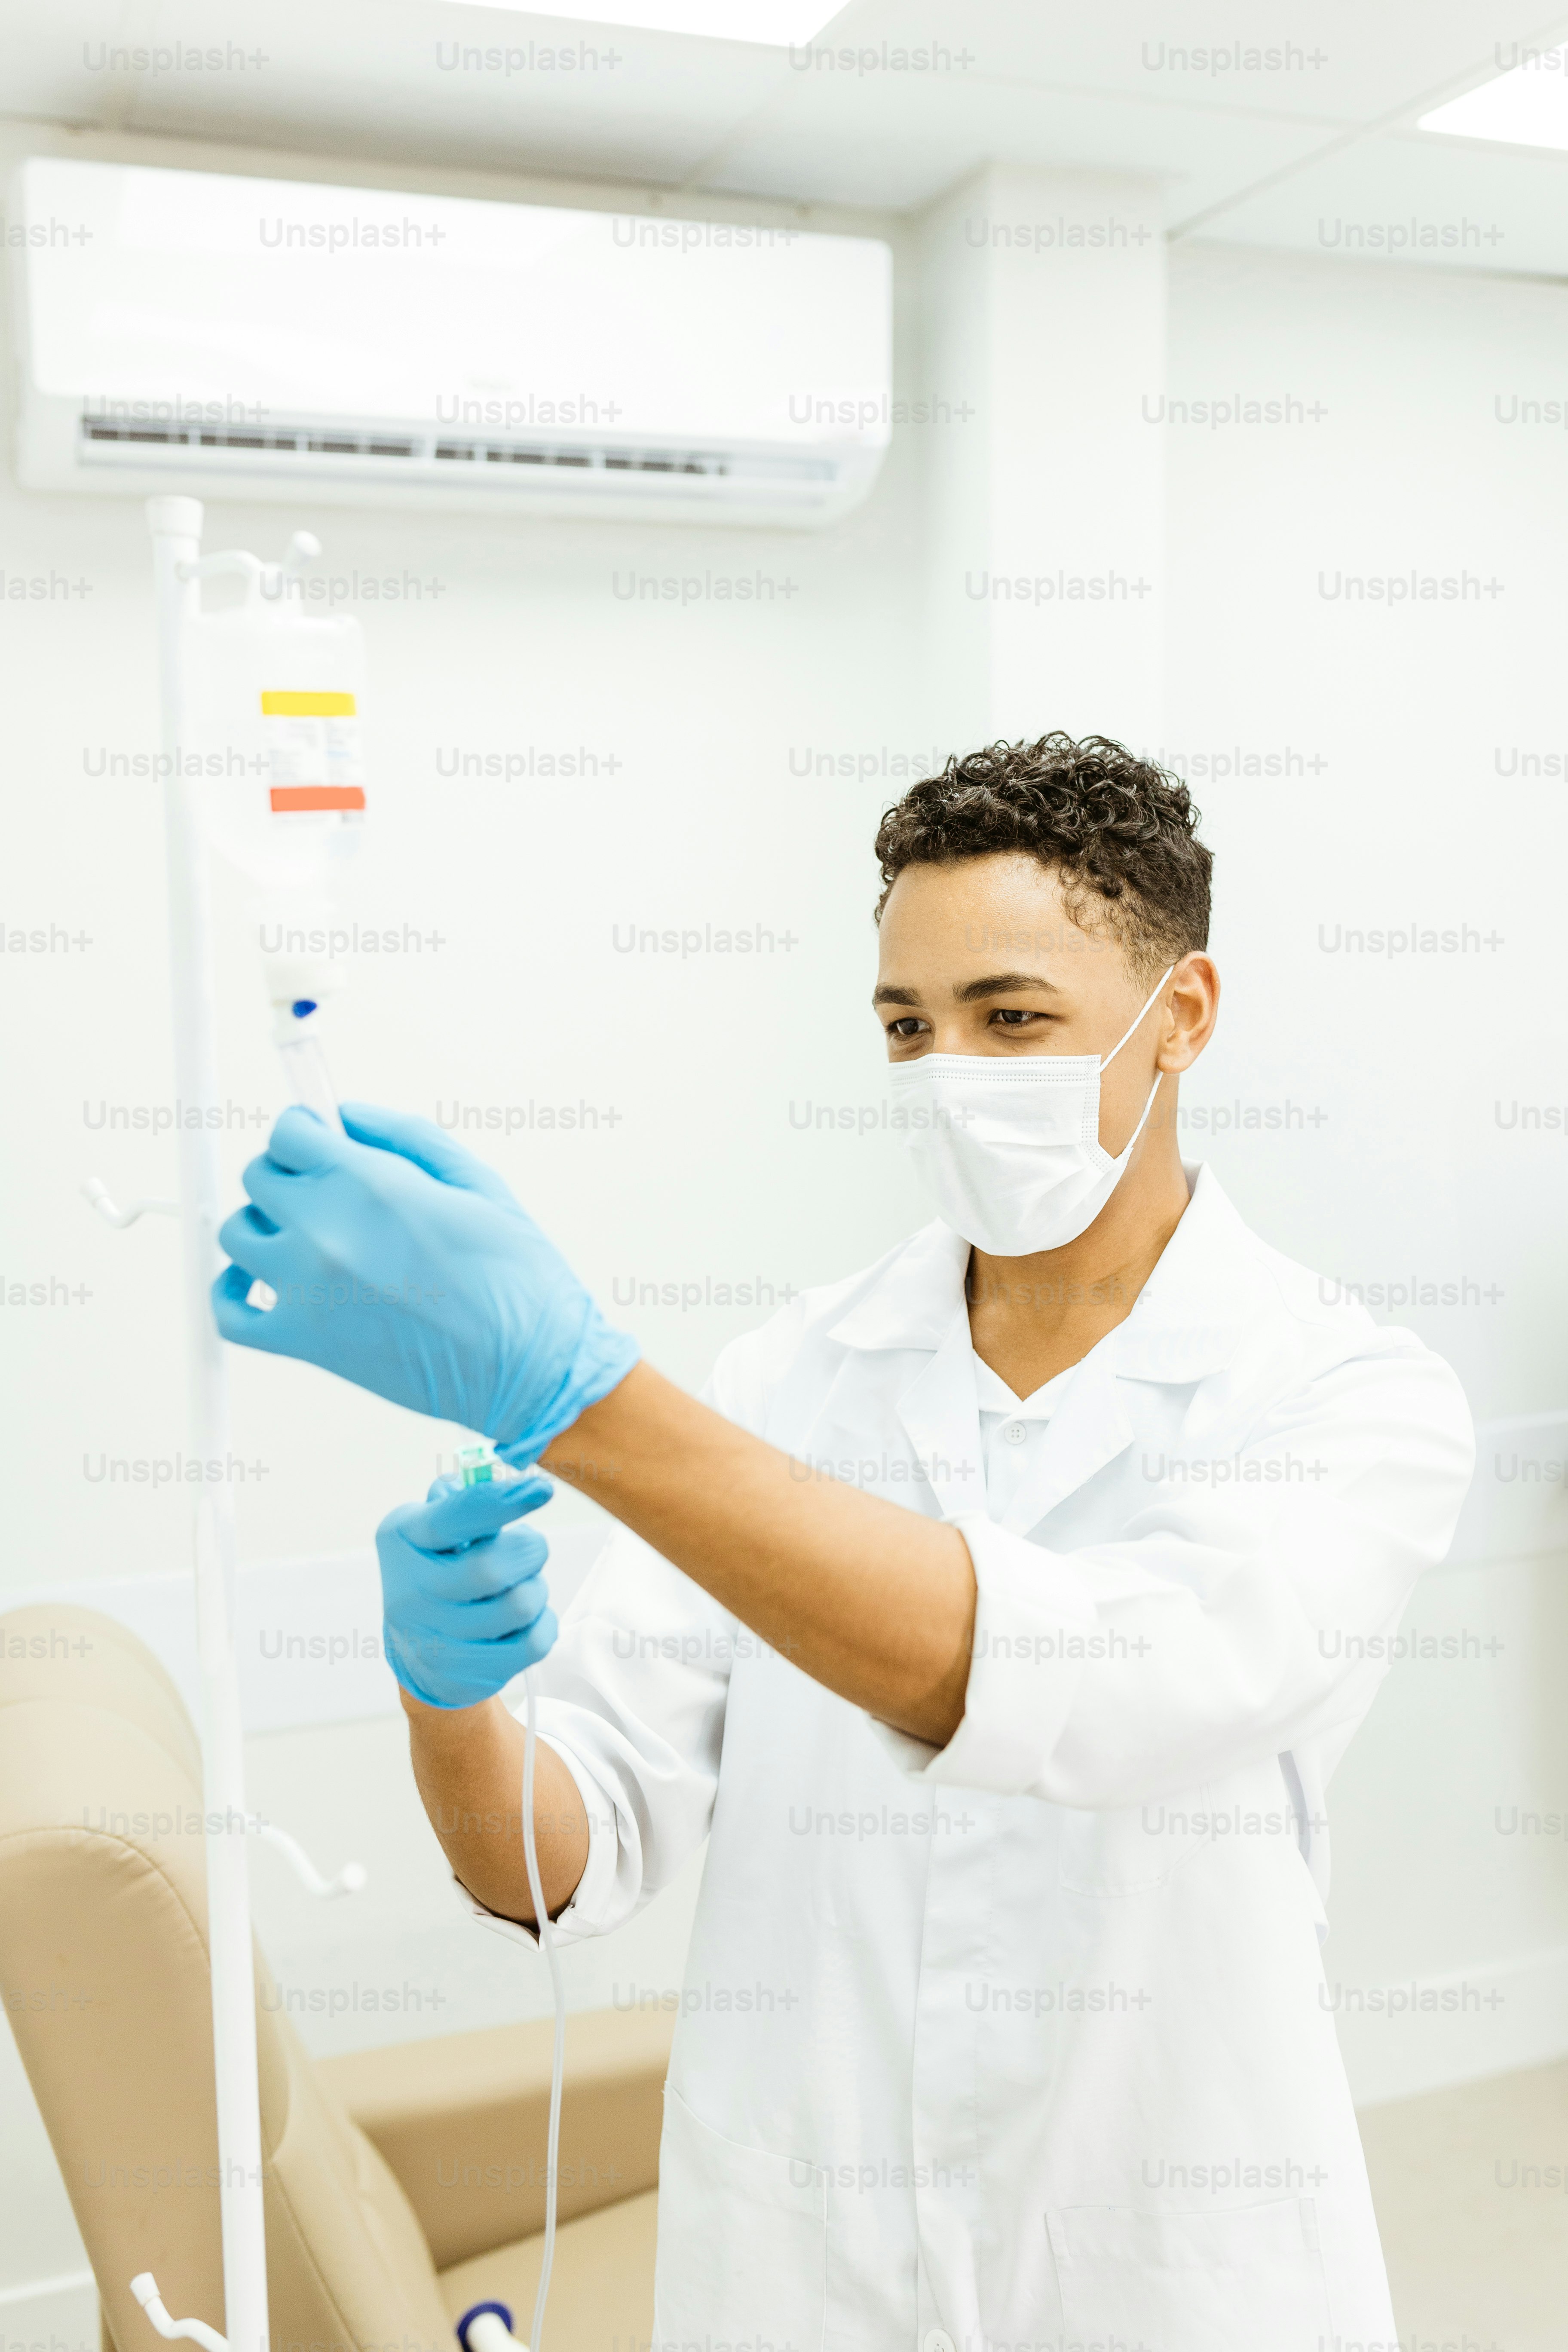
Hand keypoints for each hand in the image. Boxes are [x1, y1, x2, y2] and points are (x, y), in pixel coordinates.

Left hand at [211, 1103, 637, 1461]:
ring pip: (237, 1234)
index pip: (289, 1132)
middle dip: (290, 1174)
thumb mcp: (476, 1182)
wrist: (528, 1368)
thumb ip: (404, 1136)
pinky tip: (258, 1281)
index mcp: (369, 1184)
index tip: (320, 1141)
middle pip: (259, 1177)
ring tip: (303, 1235)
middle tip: (327, 1190)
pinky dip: (233, 1292)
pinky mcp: (303, 1343)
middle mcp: (325, 1231)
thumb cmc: (516, 1281)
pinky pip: (230, 1311)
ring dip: (264, 1226)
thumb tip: (347, 1116)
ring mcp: (305, 1289)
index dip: (306, 1131)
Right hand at [377, 1469, 557, 1708]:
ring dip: (536, 1588)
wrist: (419, 1651)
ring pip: (519, 1605)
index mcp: (404, 1538)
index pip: (455, 1517)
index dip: (502, 1501)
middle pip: (492, 1569)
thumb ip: (459, 1500)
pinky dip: (543, 1623)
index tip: (541, 1490)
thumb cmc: (437, 1570)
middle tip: (529, 1548)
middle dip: (528, 1550)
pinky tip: (525, 1619)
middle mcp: (411, 1591)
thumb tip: (488, 1478)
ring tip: (522, 1585)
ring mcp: (436, 1639)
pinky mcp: (467, 1674)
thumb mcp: (432, 1528)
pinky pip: (534, 1642)